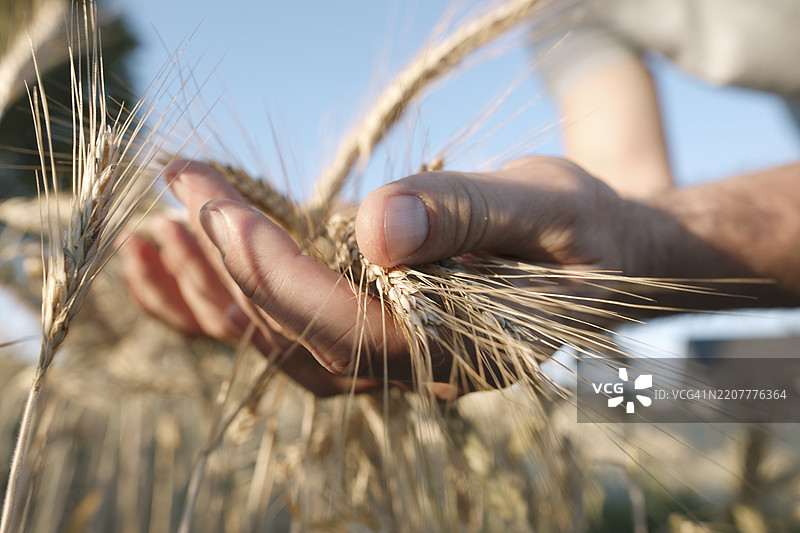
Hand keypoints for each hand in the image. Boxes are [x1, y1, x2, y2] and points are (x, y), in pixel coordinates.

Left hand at [186, 157, 628, 386]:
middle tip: (181, 192)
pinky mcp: (374, 325)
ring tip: (159, 230)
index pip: (342, 323)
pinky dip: (234, 294)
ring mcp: (390, 354)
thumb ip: (467, 216)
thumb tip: (374, 226)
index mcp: (458, 351)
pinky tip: (193, 252)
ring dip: (214, 289)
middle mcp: (414, 368)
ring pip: (281, 342)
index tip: (216, 202)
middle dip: (228, 267)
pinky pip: (291, 324)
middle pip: (295, 337)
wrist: (608, 257)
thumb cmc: (587, 231)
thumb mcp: (545, 207)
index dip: (272, 267)